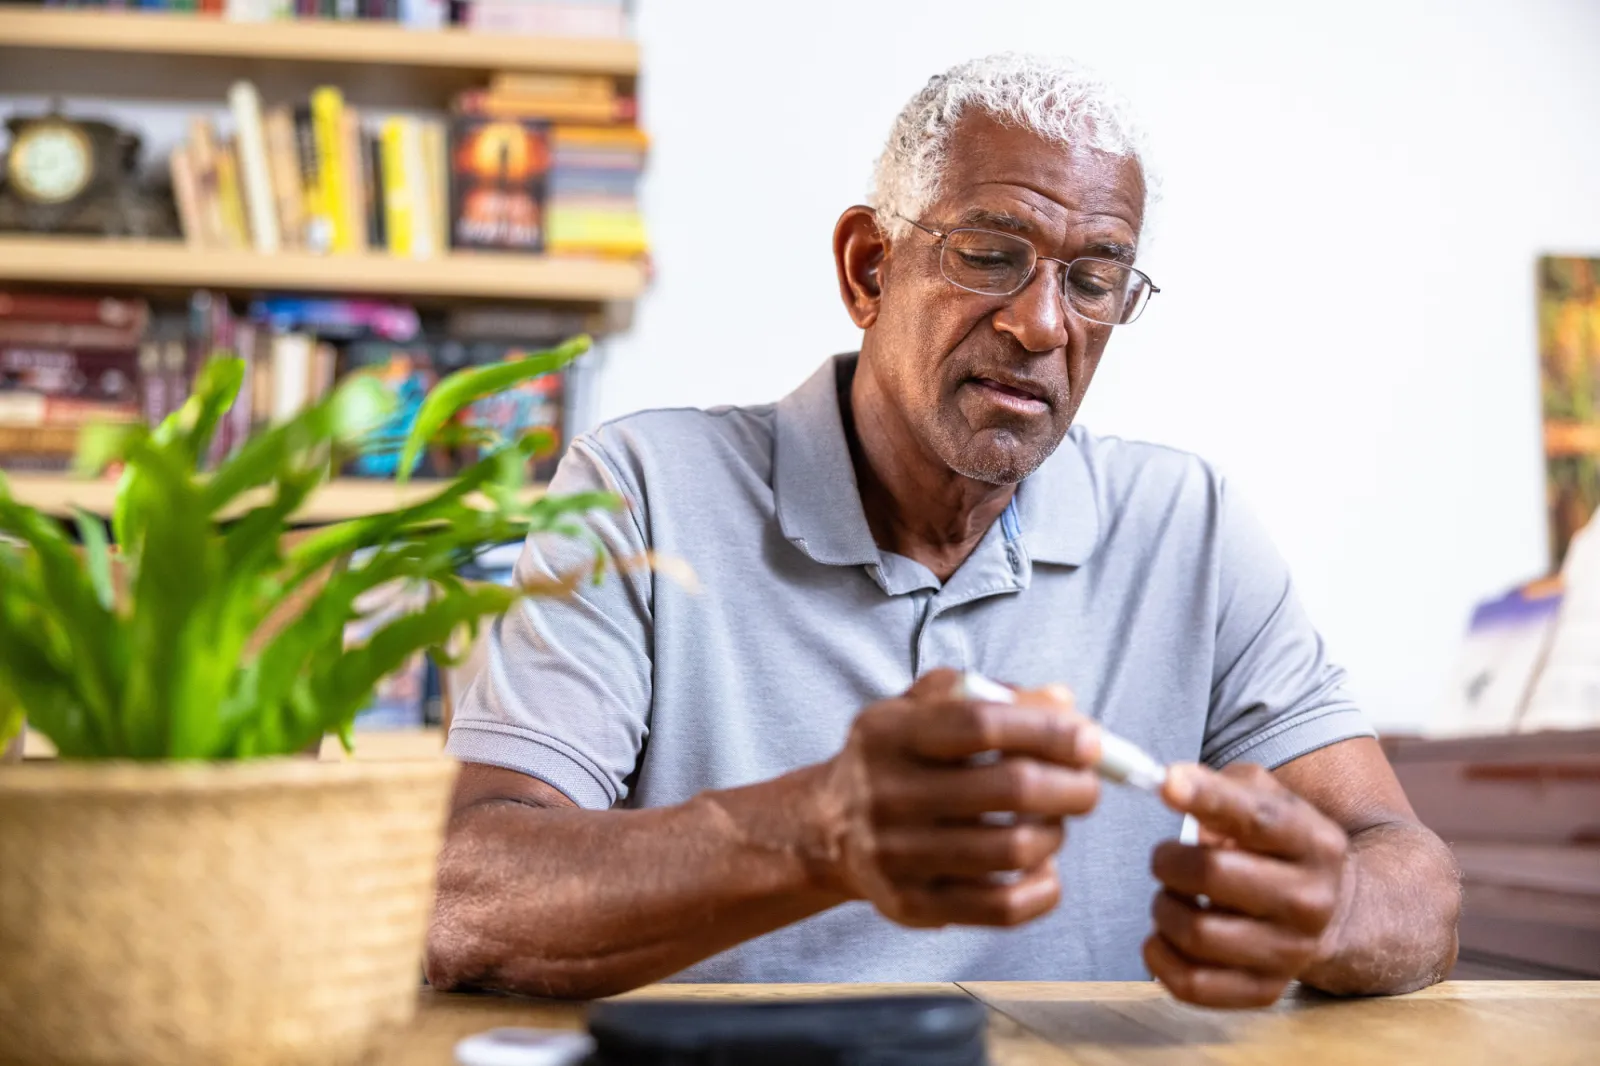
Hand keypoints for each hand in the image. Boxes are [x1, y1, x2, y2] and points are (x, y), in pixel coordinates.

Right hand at [812, 668, 1101, 928]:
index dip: (1047, 730)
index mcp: (889, 732)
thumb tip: (1064, 703)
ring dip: (1055, 834)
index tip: (1091, 740)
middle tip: (1089, 786)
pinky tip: (1042, 867)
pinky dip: (1042, 888)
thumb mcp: (923, 707)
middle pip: (1009, 788)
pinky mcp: (910, 905)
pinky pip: (1002, 907)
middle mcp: (885, 793)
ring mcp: (895, 855)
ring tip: (1054, 822)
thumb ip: (991, 694)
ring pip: (1013, 849)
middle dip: (1071, 786)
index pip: (981, 724)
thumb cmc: (897, 757)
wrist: (828, 828)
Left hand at [1144, 762, 1349, 1006]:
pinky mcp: (1266, 990)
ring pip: (1197, 932)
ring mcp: (1292, 951)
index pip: (1257, 818)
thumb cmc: (1277, 844)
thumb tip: (1176, 789)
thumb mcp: (1266, 799)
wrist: (1331, 910)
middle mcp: (1311, 900)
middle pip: (1214, 874)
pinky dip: (1160, 957)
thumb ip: (1223, 787)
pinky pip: (1194, 984)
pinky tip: (1162, 936)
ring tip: (1171, 896)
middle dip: (1168, 860)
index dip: (1207, 796)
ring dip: (1163, 908)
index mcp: (1314, 842)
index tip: (1166, 784)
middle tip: (1164, 858)